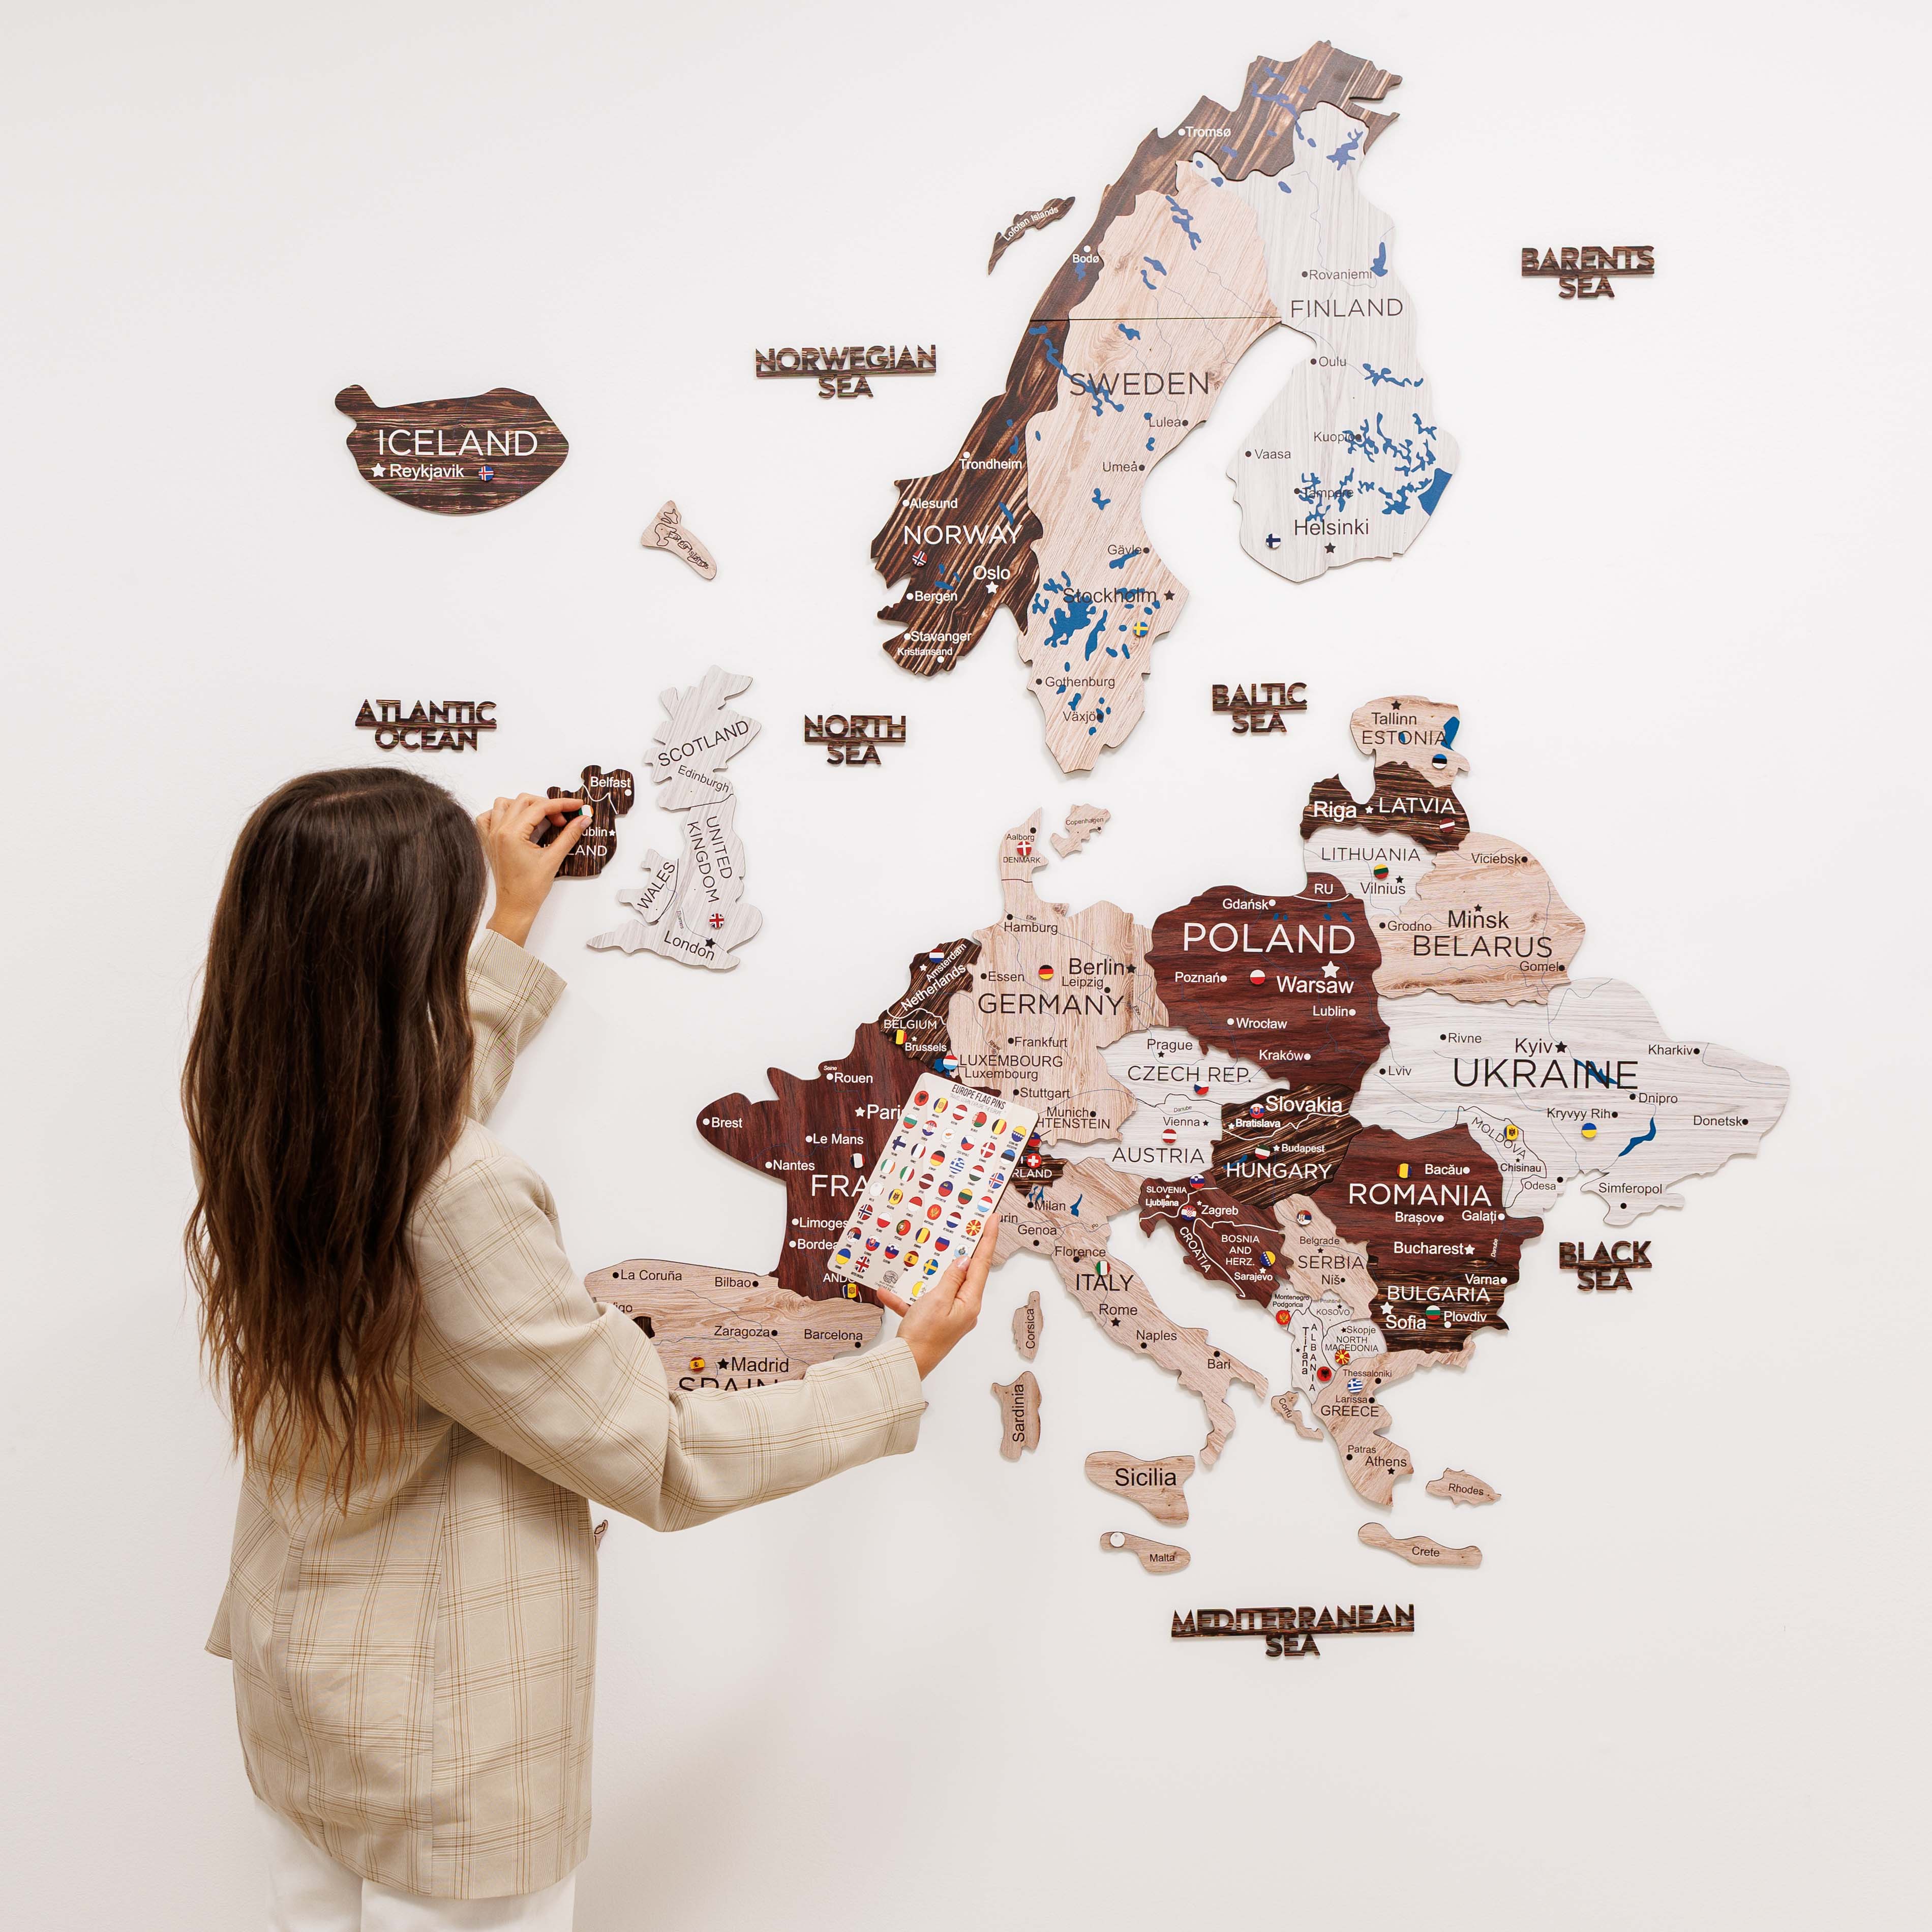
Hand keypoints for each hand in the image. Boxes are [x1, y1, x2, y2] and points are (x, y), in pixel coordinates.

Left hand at [477, 793, 590, 947]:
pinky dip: (501, 814)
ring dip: (524, 806)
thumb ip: (569, 835)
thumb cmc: (530, 889)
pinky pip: (488, 818)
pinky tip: (516, 822)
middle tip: (563, 820)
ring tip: (540, 819)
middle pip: (523, 801)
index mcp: (512, 834)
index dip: (562, 804)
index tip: (577, 805)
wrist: (515, 908)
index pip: (539, 807)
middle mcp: (498, 831)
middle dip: (547, 806)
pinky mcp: (489, 842)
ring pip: (504, 804)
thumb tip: (583, 819)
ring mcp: (491, 836)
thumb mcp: (553, 859)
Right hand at [876, 1227, 993, 1379]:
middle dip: (962, 1252)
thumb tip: (964, 1261)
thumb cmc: (923, 1337)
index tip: (993, 1218)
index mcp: (969, 1302)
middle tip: (966, 1229)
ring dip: (929, 1275)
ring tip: (923, 1258)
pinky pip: (920, 1304)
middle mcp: (963, 1309)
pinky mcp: (933, 1323)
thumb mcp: (937, 1300)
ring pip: (941, 1287)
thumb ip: (951, 1278)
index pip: (981, 1264)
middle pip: (965, 1274)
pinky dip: (906, 1298)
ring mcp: (948, 1317)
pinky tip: (888, 1293)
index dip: (987, 1239)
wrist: (905, 1367)